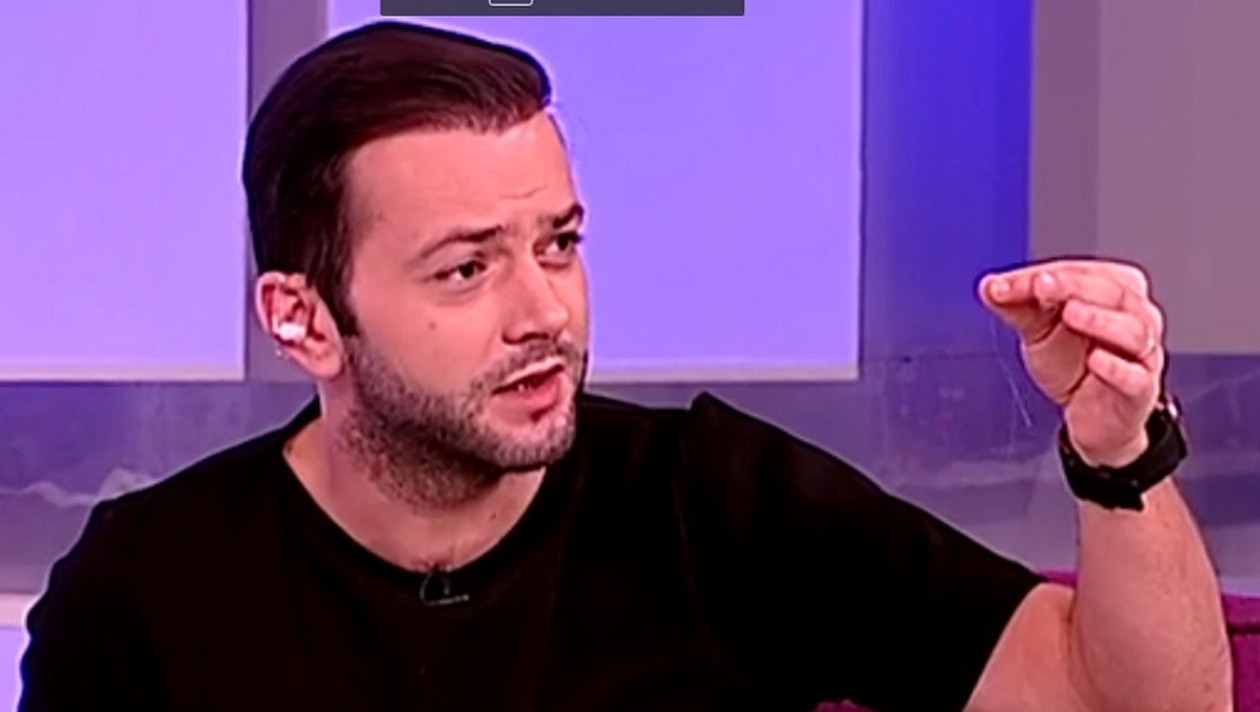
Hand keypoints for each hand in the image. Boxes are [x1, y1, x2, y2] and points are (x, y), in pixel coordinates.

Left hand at [978, 259, 1164, 466]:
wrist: (1089, 416)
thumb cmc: (1072, 362)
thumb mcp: (1039, 329)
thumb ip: (1017, 306)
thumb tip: (990, 286)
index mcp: (1111, 290)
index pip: (1081, 272)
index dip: (1044, 274)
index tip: (1007, 283)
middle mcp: (1134, 316)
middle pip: (1112, 292)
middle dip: (1072, 287)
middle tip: (1041, 286)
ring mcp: (1140, 353)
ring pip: (1132, 330)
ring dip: (1099, 319)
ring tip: (1070, 314)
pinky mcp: (1139, 390)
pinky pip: (1135, 376)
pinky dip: (1117, 367)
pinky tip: (1095, 360)